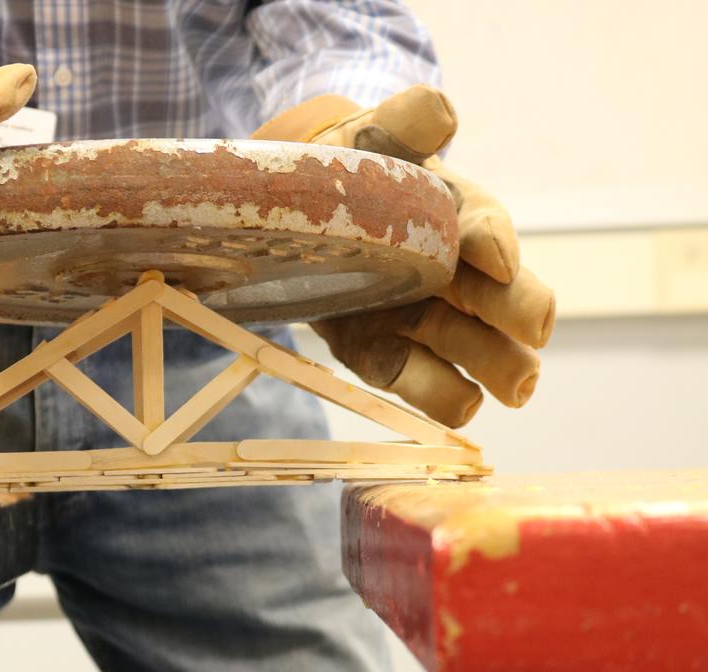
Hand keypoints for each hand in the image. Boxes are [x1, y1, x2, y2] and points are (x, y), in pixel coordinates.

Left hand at [252, 86, 555, 426]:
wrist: (289, 208)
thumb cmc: (347, 165)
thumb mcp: (370, 139)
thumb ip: (405, 123)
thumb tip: (441, 108)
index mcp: (456, 214)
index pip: (482, 225)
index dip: (489, 240)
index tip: (494, 258)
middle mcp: (449, 272)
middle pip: (492, 297)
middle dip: (514, 314)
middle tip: (536, 337)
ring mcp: (417, 316)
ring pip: (463, 344)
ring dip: (490, 366)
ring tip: (515, 389)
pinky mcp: (377, 350)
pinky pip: (407, 374)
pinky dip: (433, 392)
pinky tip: (462, 409)